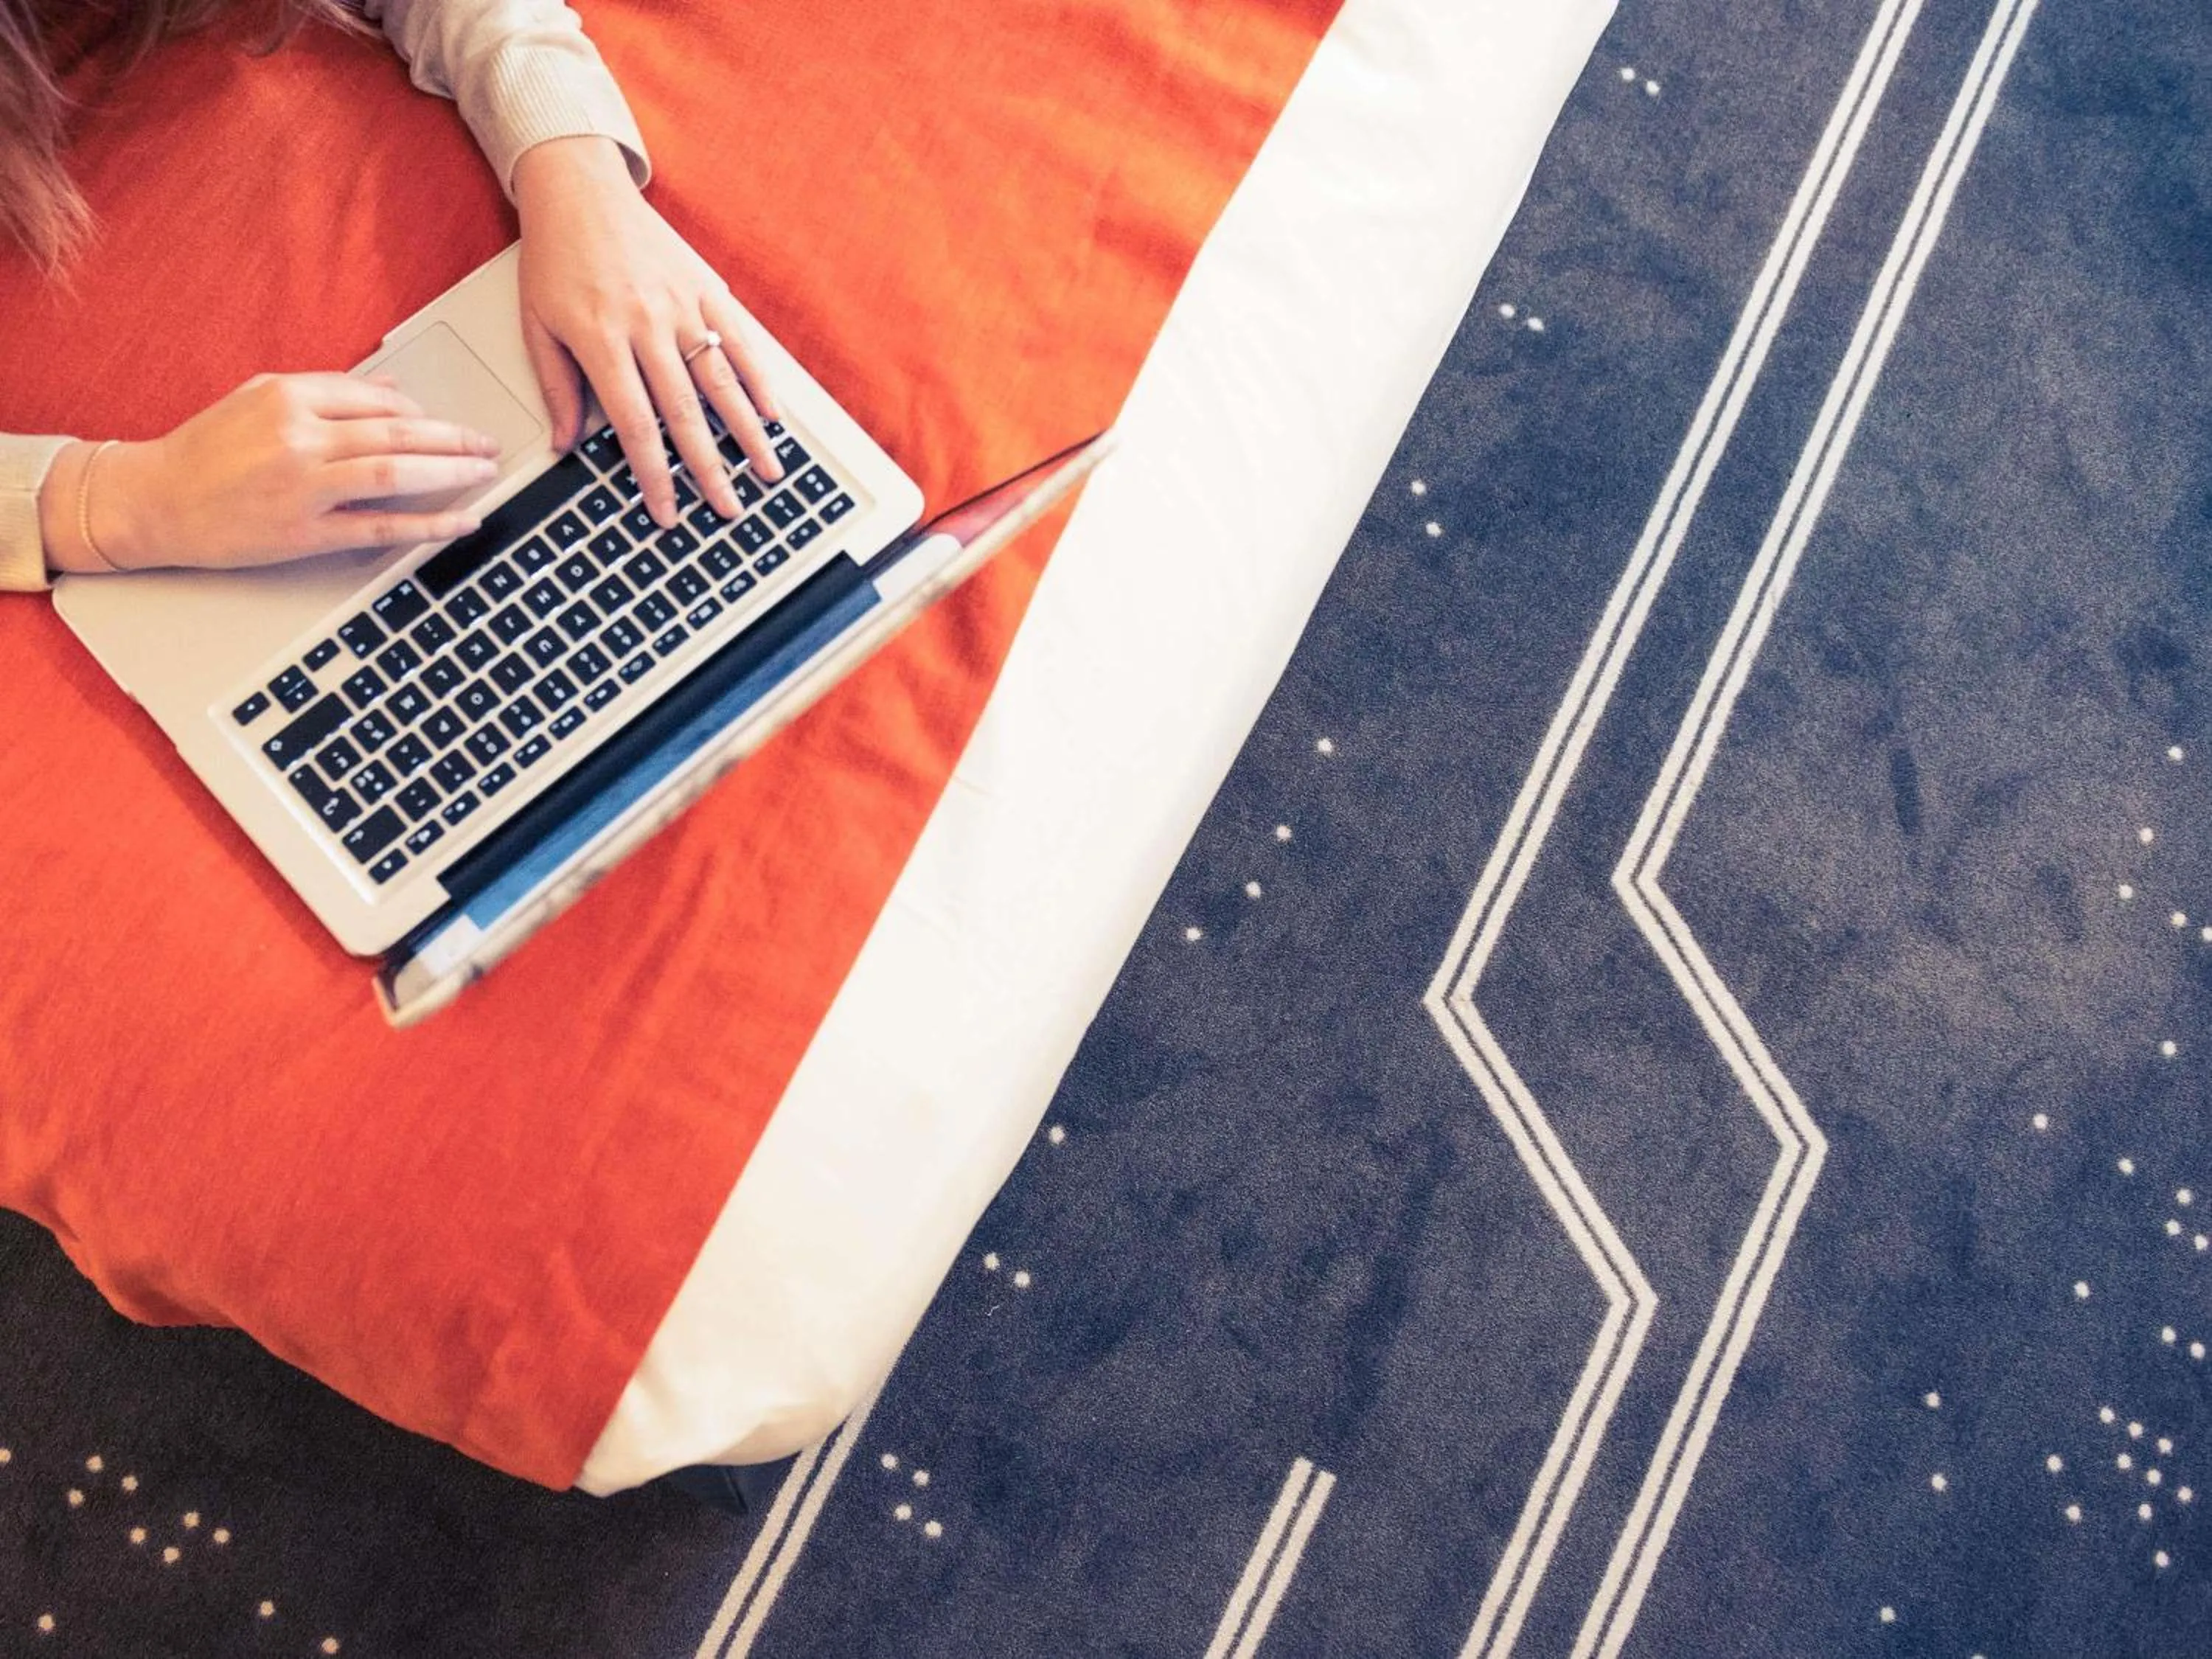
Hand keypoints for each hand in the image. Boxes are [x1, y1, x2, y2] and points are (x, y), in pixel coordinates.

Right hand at [41, 374, 500, 574]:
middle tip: (489, 444)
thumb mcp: (258, 399)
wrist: (153, 501)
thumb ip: (327, 391)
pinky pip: (380, 528)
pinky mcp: (304, 533)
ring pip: (395, 475)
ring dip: (450, 474)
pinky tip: (461, 521)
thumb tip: (392, 388)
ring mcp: (303, 487)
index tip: (448, 424)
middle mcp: (299, 437)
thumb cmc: (205, 450)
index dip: (421, 413)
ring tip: (485, 472)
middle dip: (453, 439)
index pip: (375, 398)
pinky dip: (427, 524)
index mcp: (288, 396)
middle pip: (396, 434)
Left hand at [512, 134, 783, 531]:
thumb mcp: (537, 325)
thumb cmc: (554, 257)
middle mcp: (646, 325)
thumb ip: (557, 387)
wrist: (579, 189)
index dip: (654, 475)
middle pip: (684, 414)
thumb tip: (566, 445)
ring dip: (747, 434)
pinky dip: (759, 379)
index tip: (668, 511)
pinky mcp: (705, 288)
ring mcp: (682, 306)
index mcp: (601, 339)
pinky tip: (772, 413)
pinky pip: (738, 341)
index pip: (635, 425)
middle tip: (728, 509)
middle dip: (709, 470)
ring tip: (767, 473)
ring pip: (721, 382)